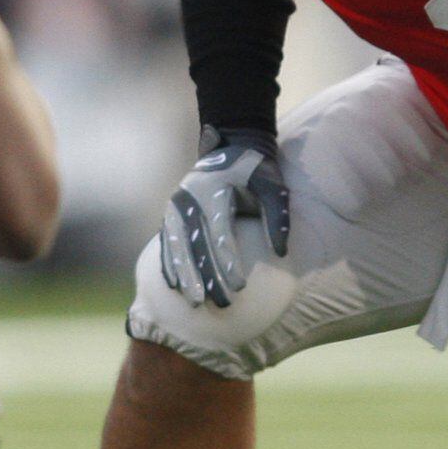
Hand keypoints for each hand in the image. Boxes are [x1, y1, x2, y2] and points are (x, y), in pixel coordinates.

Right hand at [157, 126, 289, 308]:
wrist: (232, 144)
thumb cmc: (257, 170)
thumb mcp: (273, 186)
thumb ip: (277, 216)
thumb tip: (280, 252)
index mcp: (214, 191)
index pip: (220, 233)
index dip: (229, 262)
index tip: (240, 287)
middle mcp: (189, 199)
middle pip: (195, 245)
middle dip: (206, 277)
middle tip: (218, 304)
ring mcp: (176, 205)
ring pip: (177, 246)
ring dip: (185, 276)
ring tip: (193, 302)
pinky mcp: (172, 212)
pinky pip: (167, 242)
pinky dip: (170, 263)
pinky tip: (174, 285)